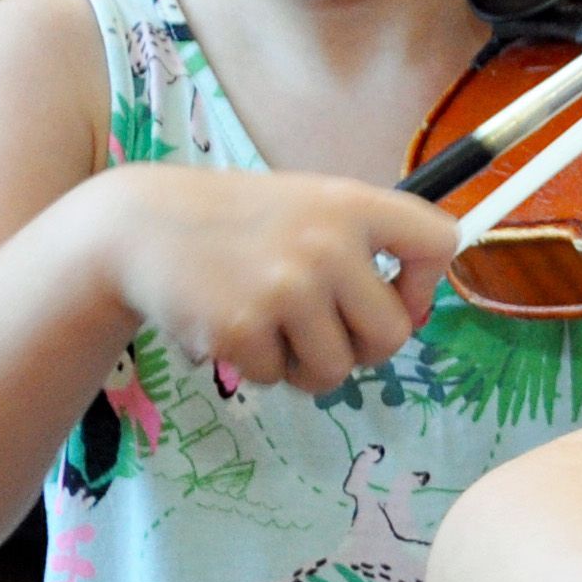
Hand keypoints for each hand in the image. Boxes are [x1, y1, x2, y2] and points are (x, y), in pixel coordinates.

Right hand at [93, 163, 458, 394]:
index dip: (424, 284)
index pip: (439, 242)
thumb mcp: (310, 208)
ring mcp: (285, 287)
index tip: (392, 291)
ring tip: (271, 324)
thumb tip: (416, 316)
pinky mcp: (241, 327)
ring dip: (306, 363)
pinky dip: (258, 365)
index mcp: (352, 204)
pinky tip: (232, 323)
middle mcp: (327, 243)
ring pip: (336, 371)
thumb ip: (366, 248)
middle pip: (393, 336)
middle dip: (360, 347)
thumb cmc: (240, 223)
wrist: (141, 226)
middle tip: (322, 328)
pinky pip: (279, 378)